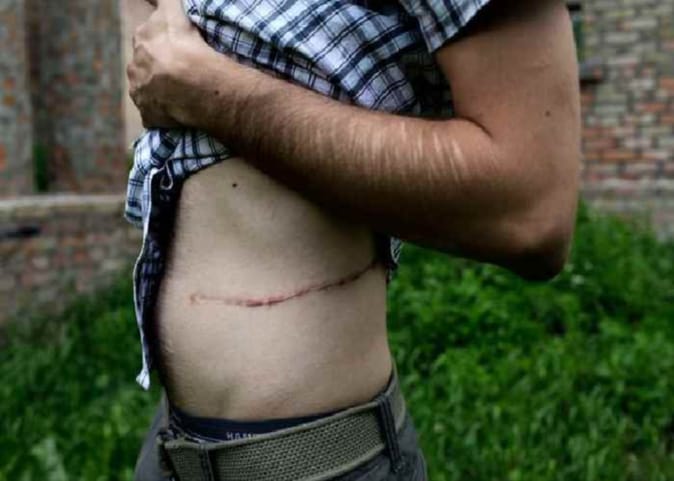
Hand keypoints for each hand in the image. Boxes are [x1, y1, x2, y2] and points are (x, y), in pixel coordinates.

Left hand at [127, 0, 215, 127]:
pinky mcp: (148, 114)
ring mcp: (140, 93)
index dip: (162, 43)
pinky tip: (179, 110)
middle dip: (157, 68)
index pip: (147, 38)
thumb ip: (164, 2)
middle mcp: (134, 66)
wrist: (194, 85)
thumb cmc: (187, 47)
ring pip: (148, 90)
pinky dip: (164, 113)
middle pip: (144, 65)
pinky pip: (154, 114)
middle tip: (179, 72)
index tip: (174, 49)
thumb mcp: (173, 13)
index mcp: (141, 41)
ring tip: (180, 93)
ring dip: (159, 91)